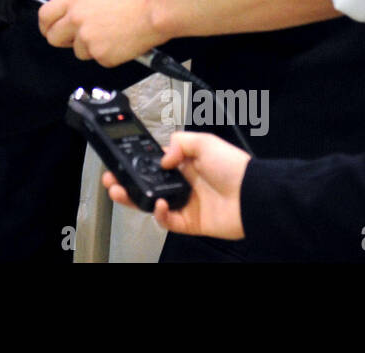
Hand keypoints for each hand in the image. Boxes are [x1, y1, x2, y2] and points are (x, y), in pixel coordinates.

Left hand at [38, 0, 162, 65]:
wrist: (154, 10)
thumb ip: (79, 2)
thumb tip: (70, 12)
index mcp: (74, 1)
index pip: (44, 16)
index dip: (46, 24)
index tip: (50, 28)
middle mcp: (76, 21)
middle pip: (53, 38)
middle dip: (63, 39)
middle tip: (77, 37)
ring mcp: (87, 40)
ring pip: (78, 51)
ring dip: (89, 47)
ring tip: (109, 35)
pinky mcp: (101, 56)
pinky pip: (98, 59)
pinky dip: (108, 54)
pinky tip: (120, 42)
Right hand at [102, 132, 248, 239]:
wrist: (253, 196)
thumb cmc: (234, 167)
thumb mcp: (205, 142)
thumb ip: (180, 142)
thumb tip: (162, 158)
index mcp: (185, 164)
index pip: (154, 163)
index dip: (137, 163)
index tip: (121, 161)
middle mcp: (183, 184)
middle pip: (148, 184)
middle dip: (127, 182)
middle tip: (111, 180)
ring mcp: (185, 204)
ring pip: (152, 203)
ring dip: (134, 198)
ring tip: (119, 192)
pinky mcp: (189, 222)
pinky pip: (167, 221)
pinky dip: (159, 214)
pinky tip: (159, 205)